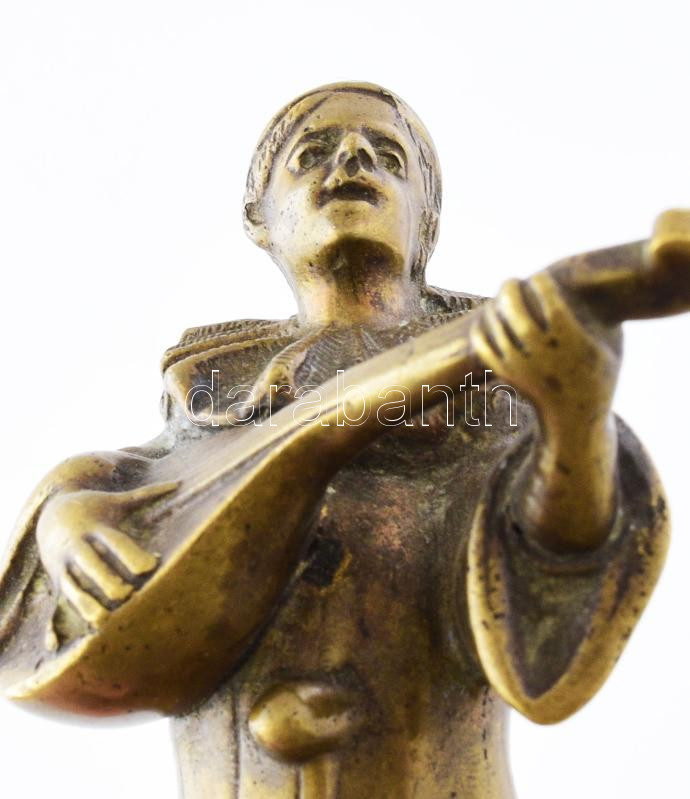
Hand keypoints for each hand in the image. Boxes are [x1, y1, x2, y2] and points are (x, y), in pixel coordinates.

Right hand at [36, 482, 177, 626]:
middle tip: (132, 593)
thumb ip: (145, 495)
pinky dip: (66, 619)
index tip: (154, 566)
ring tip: (110, 619)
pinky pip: (60, 601)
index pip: (117, 544)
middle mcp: (79, 546)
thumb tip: (177, 483)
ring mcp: (65, 565)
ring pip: (75, 589)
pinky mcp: (56, 579)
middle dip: (114, 585)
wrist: (50, 513)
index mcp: (96, 527)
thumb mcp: (116, 500)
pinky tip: (74, 636)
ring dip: (92, 605)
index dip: (136, 557)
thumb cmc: (94, 507)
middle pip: (95, 569)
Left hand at [470, 271, 620, 437]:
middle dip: (511, 292)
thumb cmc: (598, 376)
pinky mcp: (508, 377)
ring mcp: (523, 367)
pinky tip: (482, 320)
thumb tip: (603, 286)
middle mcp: (545, 355)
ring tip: (498, 297)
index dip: (542, 286)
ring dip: (494, 308)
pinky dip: (480, 333)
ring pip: (498, 331)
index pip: (552, 305)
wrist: (576, 419)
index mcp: (572, 344)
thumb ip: (604, 318)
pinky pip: (485, 351)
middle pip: (519, 316)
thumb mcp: (611, 348)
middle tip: (510, 281)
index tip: (539, 276)